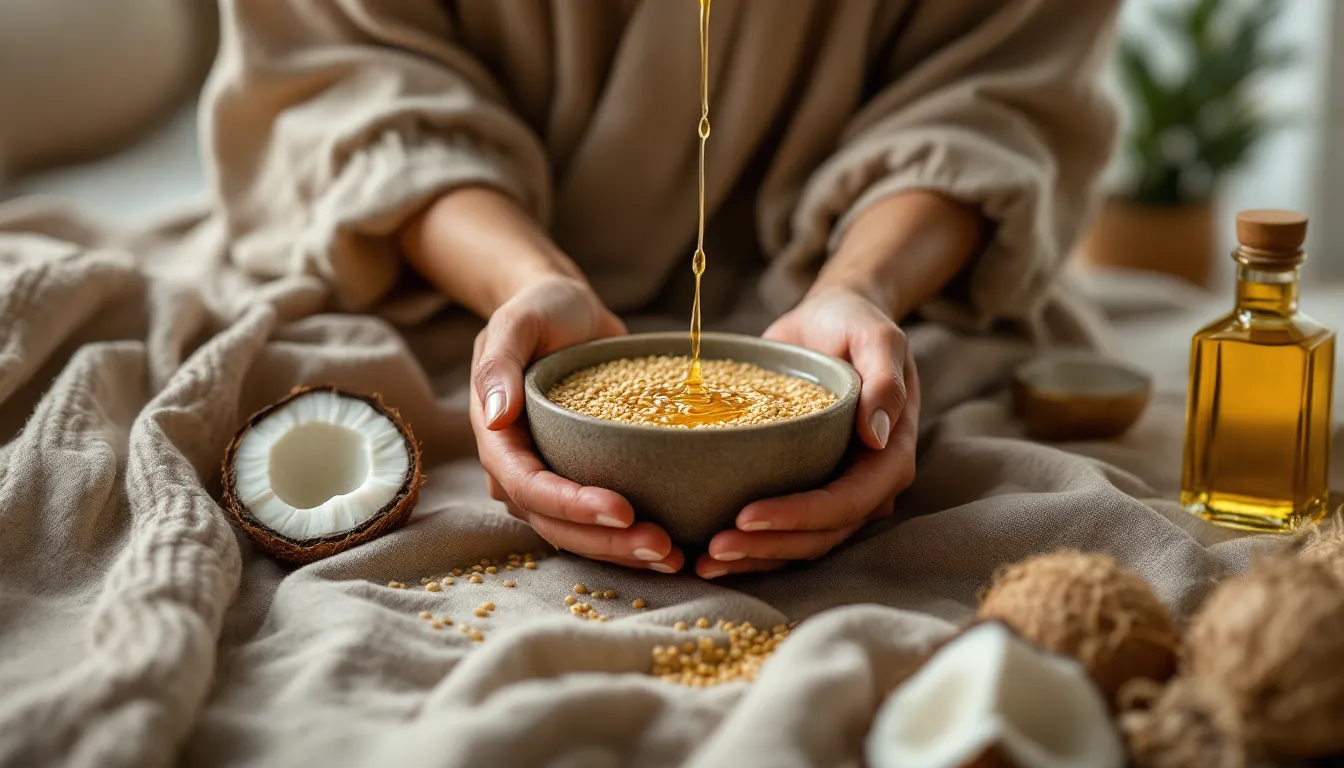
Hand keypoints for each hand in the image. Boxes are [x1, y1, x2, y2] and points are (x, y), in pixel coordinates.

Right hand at [471, 275, 685, 573]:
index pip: (528, 486)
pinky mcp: (581, 478)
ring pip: (578, 533)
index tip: (622, 510)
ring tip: (674, 557)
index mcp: (497, 438)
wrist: (567, 311)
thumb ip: (500, 364)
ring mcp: (550, 478)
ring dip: (622, 550)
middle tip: (662, 547)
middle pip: (555, 523)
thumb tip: (496, 417)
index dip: (572, 505)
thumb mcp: (518, 321)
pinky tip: (675, 545)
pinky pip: (600, 520)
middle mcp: (519, 469)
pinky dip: (630, 536)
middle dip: (606, 541)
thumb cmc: (542, 310)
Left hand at [695, 287, 918, 577]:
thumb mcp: (876, 336)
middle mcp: (867, 484)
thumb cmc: (852, 324)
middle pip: (821, 534)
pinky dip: (750, 545)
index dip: (800, 515)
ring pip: (802, 544)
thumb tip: (876, 434)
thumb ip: (884, 380)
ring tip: (705, 562)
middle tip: (713, 549)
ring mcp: (837, 491)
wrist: (830, 322)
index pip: (848, 501)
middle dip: (768, 547)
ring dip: (755, 557)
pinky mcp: (807, 489)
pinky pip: (784, 531)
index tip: (747, 515)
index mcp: (890, 455)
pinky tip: (707, 554)